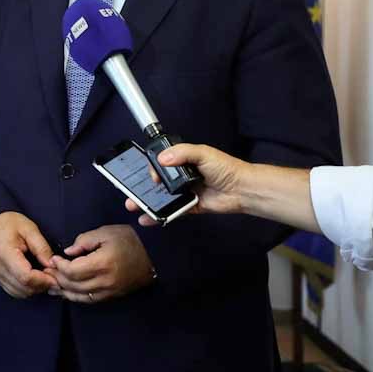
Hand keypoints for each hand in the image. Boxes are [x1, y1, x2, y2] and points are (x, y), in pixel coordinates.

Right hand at [0, 211, 56, 297]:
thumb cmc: (9, 223)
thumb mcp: (29, 229)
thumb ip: (42, 247)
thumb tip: (53, 265)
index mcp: (5, 254)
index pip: (26, 277)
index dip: (43, 280)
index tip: (55, 275)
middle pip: (24, 288)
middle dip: (42, 285)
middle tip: (54, 275)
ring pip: (21, 293)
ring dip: (36, 289)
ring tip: (45, 276)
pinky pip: (15, 291)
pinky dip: (28, 289)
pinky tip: (35, 279)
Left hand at [45, 224, 153, 303]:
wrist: (155, 255)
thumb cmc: (130, 239)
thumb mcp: (105, 233)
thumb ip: (83, 241)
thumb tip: (67, 253)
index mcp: (102, 263)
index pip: (72, 271)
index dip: (59, 266)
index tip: (53, 259)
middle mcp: (105, 281)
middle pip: (74, 285)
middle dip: (58, 278)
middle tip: (48, 271)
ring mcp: (110, 291)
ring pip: (80, 296)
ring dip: (64, 291)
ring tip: (51, 285)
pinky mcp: (113, 296)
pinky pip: (90, 300)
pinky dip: (77, 297)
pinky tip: (68, 292)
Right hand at [124, 143, 245, 225]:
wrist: (242, 189)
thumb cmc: (226, 168)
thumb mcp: (203, 153)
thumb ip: (182, 152)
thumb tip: (163, 159)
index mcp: (183, 160)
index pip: (160, 163)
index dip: (152, 169)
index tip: (151, 175)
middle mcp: (182, 176)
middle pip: (157, 181)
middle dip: (142, 187)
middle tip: (130, 192)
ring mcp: (185, 192)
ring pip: (162, 197)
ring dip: (147, 202)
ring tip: (134, 206)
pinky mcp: (190, 206)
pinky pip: (172, 211)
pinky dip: (160, 216)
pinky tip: (149, 219)